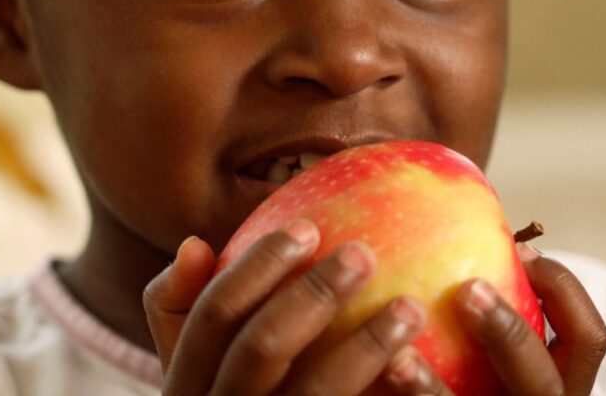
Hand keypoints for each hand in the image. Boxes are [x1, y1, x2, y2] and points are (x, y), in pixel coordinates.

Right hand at [143, 219, 427, 394]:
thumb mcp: (197, 374)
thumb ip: (184, 316)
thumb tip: (196, 242)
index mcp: (184, 387)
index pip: (211, 314)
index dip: (257, 266)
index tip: (310, 226)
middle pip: (260, 347)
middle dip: (313, 293)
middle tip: (364, 253)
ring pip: (315, 392)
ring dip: (366, 344)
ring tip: (410, 307)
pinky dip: (388, 394)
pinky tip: (422, 366)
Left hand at [381, 243, 605, 394]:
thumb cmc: (470, 357)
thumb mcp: (494, 329)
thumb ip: (488, 284)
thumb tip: (447, 201)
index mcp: (559, 377)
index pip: (587, 335)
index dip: (561, 290)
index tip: (522, 253)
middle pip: (540, 379)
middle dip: (508, 332)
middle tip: (467, 290)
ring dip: (431, 386)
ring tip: (397, 356)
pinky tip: (370, 375)